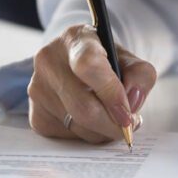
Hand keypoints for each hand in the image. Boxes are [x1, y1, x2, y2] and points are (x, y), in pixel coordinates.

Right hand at [28, 24, 156, 143]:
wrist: (75, 65)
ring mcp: (37, 89)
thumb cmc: (105, 62)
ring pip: (79, 128)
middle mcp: (48, 61)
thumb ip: (141, 75)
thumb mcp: (128, 59)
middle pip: (84, 108)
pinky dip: (87, 135)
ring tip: (110, 117)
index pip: (88, 66)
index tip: (128, 115)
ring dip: (103, 131)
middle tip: (129, 125)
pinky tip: (90, 121)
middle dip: (113, 124)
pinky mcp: (35, 115)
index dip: (111, 94)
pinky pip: (69, 138)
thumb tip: (131, 103)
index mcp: (75, 39)